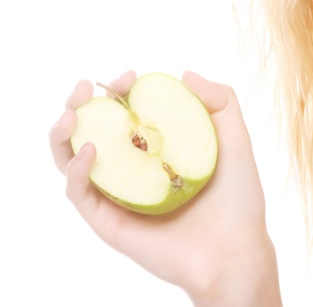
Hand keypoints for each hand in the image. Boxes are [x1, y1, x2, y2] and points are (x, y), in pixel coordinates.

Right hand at [50, 70, 281, 306]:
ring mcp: (119, 193)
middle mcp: (134, 168)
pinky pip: (79, 193)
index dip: (122, 90)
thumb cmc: (238, 199)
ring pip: (73, 159)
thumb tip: (183, 74)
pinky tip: (90, 151)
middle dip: (82, 104)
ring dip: (63, 133)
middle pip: (95, 131)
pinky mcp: (108, 220)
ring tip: (71, 113)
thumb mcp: (236, 140)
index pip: (129, 112)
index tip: (128, 77)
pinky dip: (75, 170)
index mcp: (159, 148)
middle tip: (85, 88)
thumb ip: (221, 102)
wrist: (235, 250)